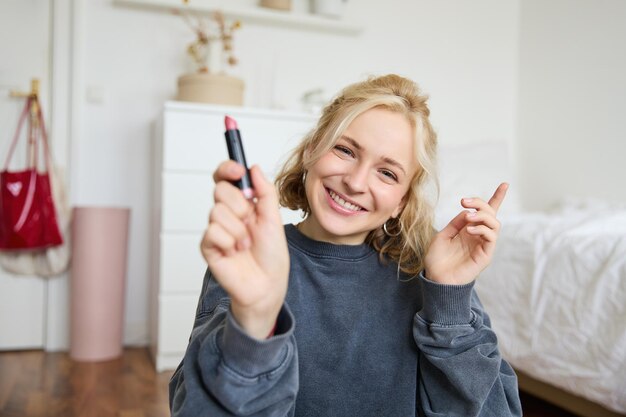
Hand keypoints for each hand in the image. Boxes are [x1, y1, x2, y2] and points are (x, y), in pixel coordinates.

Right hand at [200, 161, 289, 338]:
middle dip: (240, 205)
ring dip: (238, 229)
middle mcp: (227, 214)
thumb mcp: (273, 218)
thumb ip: (265, 192)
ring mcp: (216, 230)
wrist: (267, 284)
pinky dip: (229, 242)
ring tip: (246, 244)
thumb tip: (254, 167)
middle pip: (220, 190)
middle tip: (250, 222)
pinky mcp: (208, 246)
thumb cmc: (271, 255)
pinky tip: (235, 252)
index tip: (238, 171)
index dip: (227, 169)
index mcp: (242, 204)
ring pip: (217, 212)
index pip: (225, 178)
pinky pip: (212, 232)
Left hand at [424, 183, 508, 284]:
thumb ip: (456, 223)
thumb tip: (468, 211)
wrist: (435, 278)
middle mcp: (479, 236)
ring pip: (495, 224)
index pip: (486, 212)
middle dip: (480, 203)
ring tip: (468, 217)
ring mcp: (483, 245)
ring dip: (483, 216)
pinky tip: (469, 230)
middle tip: (464, 202)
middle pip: (491, 213)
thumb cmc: (437, 259)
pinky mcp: (485, 255)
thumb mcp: (443, 235)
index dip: (496, 198)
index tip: (505, 184)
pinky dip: (482, 229)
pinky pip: (492, 237)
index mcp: (469, 229)